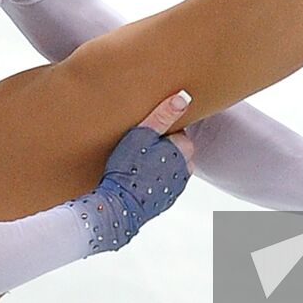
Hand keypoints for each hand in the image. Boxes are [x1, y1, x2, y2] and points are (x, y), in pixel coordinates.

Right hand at [71, 91, 193, 254]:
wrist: (116, 206)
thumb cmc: (127, 167)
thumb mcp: (142, 133)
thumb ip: (164, 115)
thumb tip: (183, 97)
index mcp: (184, 150)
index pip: (177, 131)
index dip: (159, 131)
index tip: (144, 136)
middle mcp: (186, 169)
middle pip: (175, 149)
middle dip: (161, 148)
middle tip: (138, 150)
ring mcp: (177, 187)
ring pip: (169, 166)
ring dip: (158, 163)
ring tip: (136, 164)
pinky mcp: (166, 200)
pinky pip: (162, 183)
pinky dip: (153, 180)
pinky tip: (136, 179)